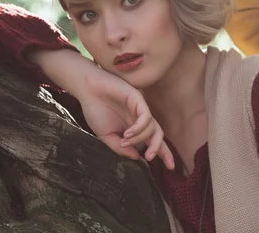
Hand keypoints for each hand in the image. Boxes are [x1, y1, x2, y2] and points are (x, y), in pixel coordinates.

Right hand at [30, 49, 174, 169]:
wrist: (87, 89)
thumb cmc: (95, 109)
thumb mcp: (106, 135)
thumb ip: (120, 148)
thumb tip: (137, 158)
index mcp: (134, 127)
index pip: (152, 141)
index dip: (163, 154)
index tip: (170, 168)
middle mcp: (140, 119)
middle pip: (159, 135)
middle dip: (161, 149)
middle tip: (151, 158)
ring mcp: (140, 109)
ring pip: (153, 128)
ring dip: (139, 139)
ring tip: (125, 141)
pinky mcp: (138, 99)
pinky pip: (146, 117)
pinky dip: (139, 128)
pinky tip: (127, 133)